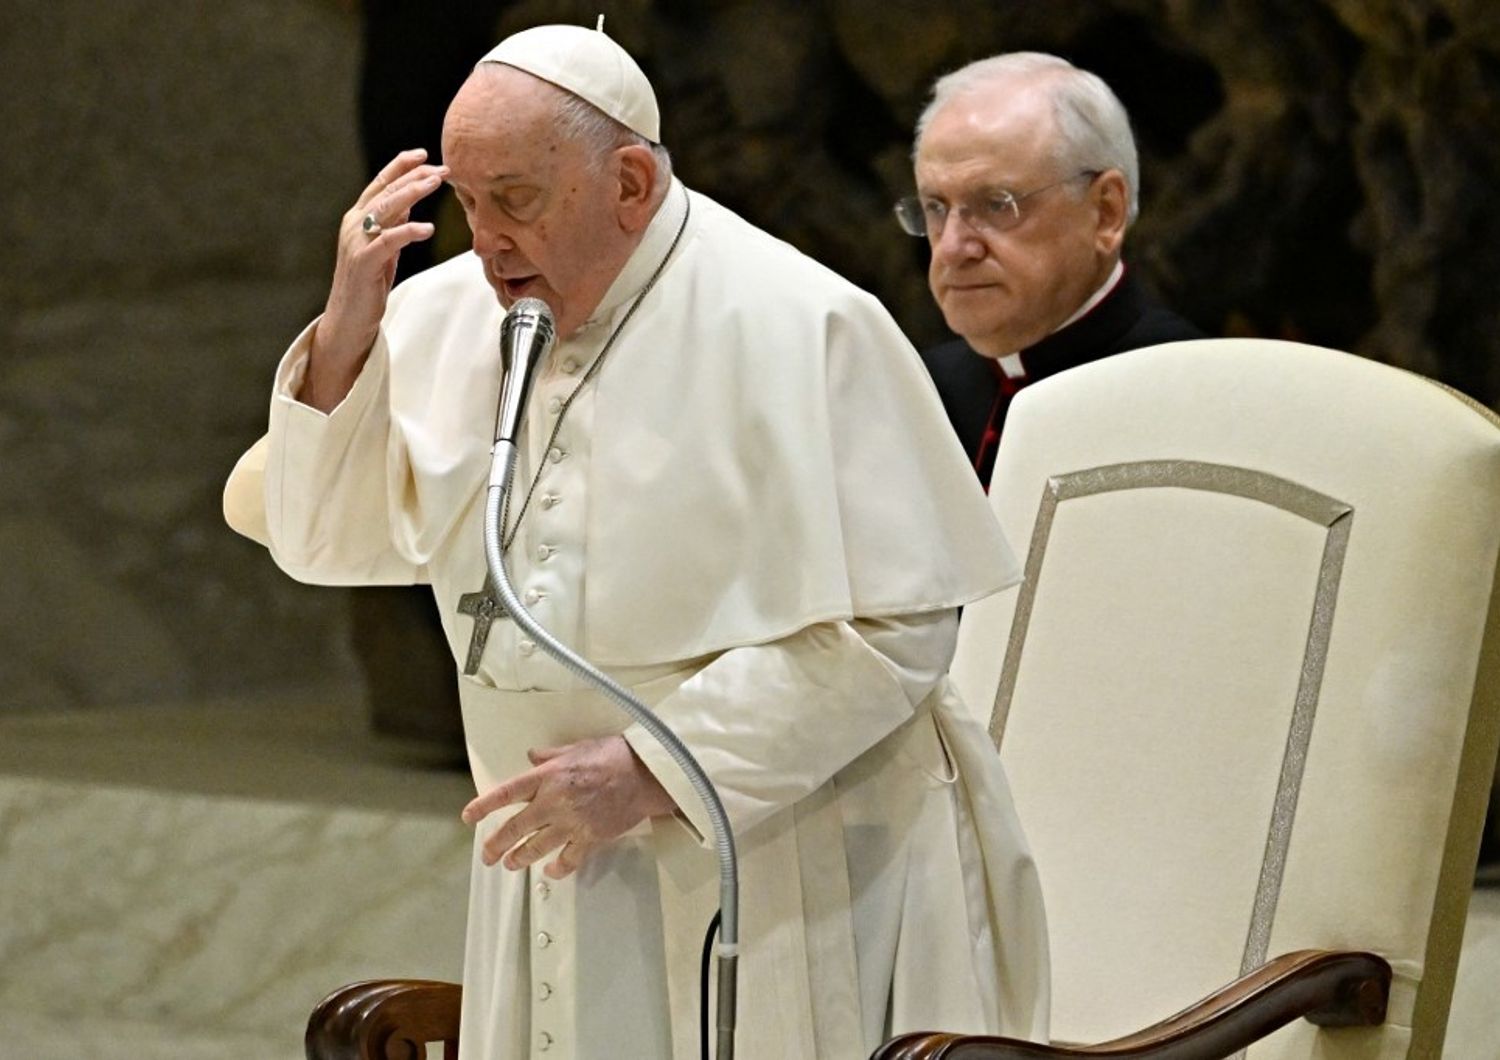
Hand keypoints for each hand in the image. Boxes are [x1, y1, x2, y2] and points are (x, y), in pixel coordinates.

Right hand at [299, 148, 446, 410]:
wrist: (348, 320)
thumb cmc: (368, 284)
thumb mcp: (384, 248)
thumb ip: (393, 224)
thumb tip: (410, 202)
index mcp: (358, 218)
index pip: (380, 184)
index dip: (400, 167)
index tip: (424, 154)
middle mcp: (353, 225)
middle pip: (386, 191)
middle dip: (414, 176)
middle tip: (441, 168)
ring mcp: (356, 243)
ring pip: (385, 209)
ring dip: (412, 193)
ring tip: (436, 182)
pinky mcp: (363, 263)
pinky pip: (387, 241)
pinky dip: (407, 231)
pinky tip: (427, 228)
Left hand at [461, 735, 677, 879]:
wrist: (645, 774)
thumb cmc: (614, 755)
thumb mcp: (577, 747)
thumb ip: (550, 755)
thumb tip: (532, 755)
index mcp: (548, 776)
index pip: (507, 793)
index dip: (484, 806)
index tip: (469, 817)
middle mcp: (555, 801)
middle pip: (516, 827)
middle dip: (497, 844)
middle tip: (487, 855)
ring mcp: (572, 822)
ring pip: (537, 847)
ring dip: (521, 858)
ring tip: (511, 864)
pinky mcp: (590, 837)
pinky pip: (568, 860)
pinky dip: (557, 868)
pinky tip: (550, 870)